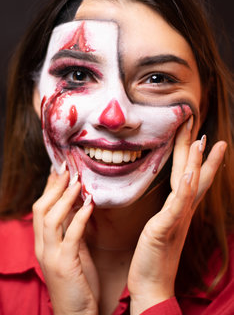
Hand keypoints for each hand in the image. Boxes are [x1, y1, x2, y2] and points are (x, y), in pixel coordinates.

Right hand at [33, 171, 98, 314]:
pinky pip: (71, 235)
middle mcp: (43, 247)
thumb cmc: (78, 283)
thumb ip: (72, 230)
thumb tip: (78, 206)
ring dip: (65, 197)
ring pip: (50, 218)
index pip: (42, 208)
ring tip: (78, 181)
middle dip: (54, 186)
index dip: (50, 187)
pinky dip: (80, 217)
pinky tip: (90, 204)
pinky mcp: (65, 265)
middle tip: (68, 168)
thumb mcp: (74, 251)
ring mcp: (51, 256)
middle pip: (41, 208)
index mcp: (44, 243)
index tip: (60, 169)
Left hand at [127, 117, 226, 313]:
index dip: (199, 158)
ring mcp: (177, 219)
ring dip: (196, 162)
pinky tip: (190, 174)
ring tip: (201, 141)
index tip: (204, 139)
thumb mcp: (161, 226)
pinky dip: (186, 189)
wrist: (151, 284)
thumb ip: (168, 211)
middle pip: (194, 174)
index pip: (191, 177)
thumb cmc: (154, 256)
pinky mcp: (165, 228)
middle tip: (203, 128)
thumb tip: (170, 199)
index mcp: (180, 209)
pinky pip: (178, 205)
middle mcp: (183, 211)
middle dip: (197, 150)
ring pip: (190, 185)